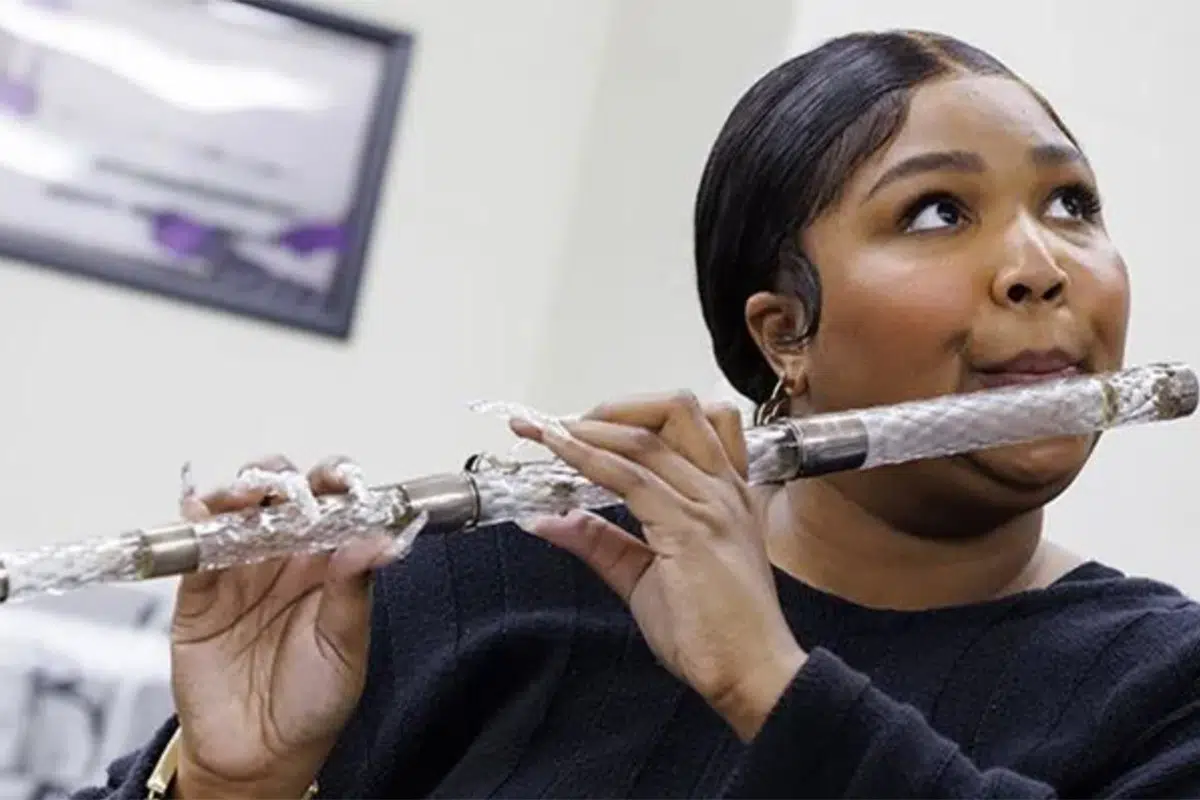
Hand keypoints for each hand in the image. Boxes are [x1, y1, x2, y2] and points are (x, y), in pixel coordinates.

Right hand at [169, 455, 409, 797]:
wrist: (259, 756)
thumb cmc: (313, 702)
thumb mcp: (345, 647)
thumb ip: (353, 591)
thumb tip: (376, 540)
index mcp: (328, 565)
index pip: (333, 507)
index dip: (335, 483)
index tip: (340, 477)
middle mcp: (284, 559)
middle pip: (279, 497)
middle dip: (280, 477)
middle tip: (286, 486)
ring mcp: (239, 572)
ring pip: (235, 512)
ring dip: (238, 492)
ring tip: (246, 494)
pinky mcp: (198, 595)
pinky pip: (194, 550)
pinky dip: (195, 525)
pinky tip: (201, 512)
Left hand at [511, 393, 805, 739]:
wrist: (752, 674)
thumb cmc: (715, 633)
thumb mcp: (645, 578)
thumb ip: (604, 543)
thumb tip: (553, 519)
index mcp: (724, 493)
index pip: (685, 426)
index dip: (627, 413)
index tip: (574, 423)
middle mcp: (722, 488)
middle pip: (676, 408)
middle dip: (615, 406)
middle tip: (568, 425)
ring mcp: (710, 504)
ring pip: (648, 437)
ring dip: (590, 428)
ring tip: (551, 433)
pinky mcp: (690, 528)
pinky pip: (631, 477)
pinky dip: (588, 458)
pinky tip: (560, 453)